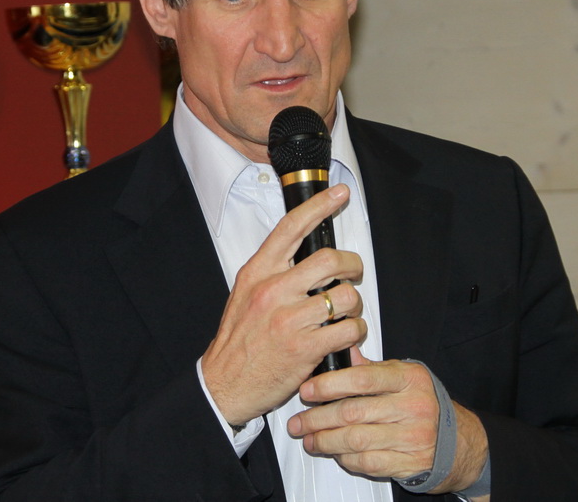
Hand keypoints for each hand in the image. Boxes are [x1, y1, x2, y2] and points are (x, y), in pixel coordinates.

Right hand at [200, 184, 366, 426]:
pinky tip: (343, 338)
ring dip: (354, 306)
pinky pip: (348, 330)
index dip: (319, 205)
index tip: (339, 193)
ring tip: (345, 315)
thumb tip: (307, 256)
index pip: (291, 228)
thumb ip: (273, 273)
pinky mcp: (305, 348)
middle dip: (353, 265)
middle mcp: (273, 290)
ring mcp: (289, 319)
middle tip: (353, 275)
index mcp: (258, 272)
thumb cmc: (239, 340)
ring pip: (345, 296)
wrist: (224, 383)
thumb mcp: (245, 294)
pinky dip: (354, 333)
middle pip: (330, 259)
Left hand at [287, 348, 488, 494]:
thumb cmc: (424, 403)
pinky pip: (367, 462)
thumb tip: (341, 352)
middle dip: (318, 418)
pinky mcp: (408, 463)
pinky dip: (344, 458)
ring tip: (309, 438)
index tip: (307, 390)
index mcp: (409, 379)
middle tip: (298, 421)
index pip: (363, 379)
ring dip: (325, 441)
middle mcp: (413, 407)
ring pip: (355, 440)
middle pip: (353, 412)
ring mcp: (412, 437)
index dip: (329, 385)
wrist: (459, 442)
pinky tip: (334, 452)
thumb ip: (370, 368)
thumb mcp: (403, 376)